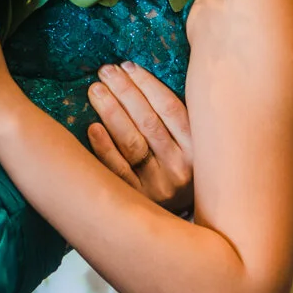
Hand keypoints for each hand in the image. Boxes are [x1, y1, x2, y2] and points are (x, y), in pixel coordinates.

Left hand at [87, 62, 193, 214]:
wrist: (180, 227)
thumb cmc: (181, 170)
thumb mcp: (191, 146)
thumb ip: (177, 119)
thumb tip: (141, 74)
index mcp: (199, 149)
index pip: (172, 108)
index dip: (147, 84)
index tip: (127, 65)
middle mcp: (182, 169)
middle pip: (149, 122)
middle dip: (125, 91)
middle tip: (105, 71)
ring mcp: (159, 187)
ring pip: (132, 143)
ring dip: (112, 112)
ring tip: (96, 90)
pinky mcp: (137, 201)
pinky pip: (118, 170)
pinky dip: (104, 147)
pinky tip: (93, 127)